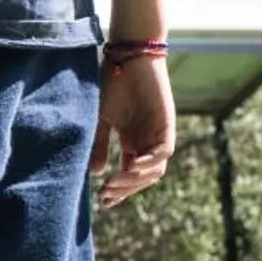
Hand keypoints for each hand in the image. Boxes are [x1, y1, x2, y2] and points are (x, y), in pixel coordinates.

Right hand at [93, 55, 174, 208]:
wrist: (127, 57)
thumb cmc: (112, 85)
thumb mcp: (101, 120)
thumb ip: (99, 146)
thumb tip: (95, 174)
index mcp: (132, 143)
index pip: (129, 176)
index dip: (118, 191)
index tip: (101, 202)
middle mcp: (146, 142)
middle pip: (142, 179)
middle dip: (124, 190)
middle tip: (105, 195)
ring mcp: (158, 135)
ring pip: (153, 170)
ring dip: (134, 181)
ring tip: (113, 183)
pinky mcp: (166, 125)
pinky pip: (162, 152)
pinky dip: (148, 163)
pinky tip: (131, 167)